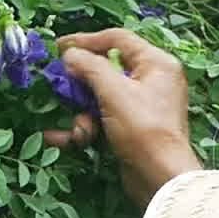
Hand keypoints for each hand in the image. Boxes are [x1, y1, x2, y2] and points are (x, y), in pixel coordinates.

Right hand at [41, 29, 201, 206]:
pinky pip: (104, 118)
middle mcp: (152, 80)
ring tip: (78, 131)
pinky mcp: (133, 128)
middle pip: (106, 69)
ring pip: (102, 97)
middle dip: (81, 85)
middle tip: (60, 88)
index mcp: (156, 63)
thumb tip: (70, 55)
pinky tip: (61, 139)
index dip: (86, 40)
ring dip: (82, 113)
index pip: (117, 39)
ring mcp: (143, 105)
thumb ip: (90, 66)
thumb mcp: (114, 92)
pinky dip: (86, 127)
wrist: (160, 178)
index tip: (59, 47)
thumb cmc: (142, 129)